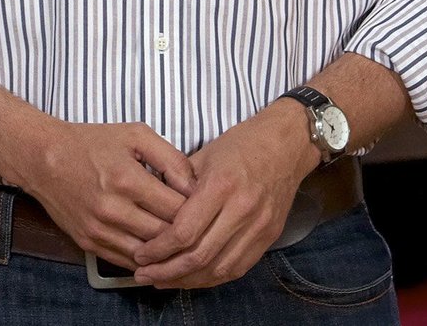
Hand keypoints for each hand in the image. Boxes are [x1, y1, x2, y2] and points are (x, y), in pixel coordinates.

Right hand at [12, 121, 195, 270]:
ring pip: (148, 254)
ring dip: (166, 250)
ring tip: (179, 240)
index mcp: (127, 179)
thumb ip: (171, 159)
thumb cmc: (91, 143)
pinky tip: (155, 249)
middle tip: (197, 226)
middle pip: (165, 236)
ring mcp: (99, 230)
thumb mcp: (135, 135)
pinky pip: (126, 261)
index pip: (178, 210)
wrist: (43, 158)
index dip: (196, 211)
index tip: (202, 206)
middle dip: (185, 233)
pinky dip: (144, 259)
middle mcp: (112, 209)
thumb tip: (195, 187)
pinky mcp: (88, 243)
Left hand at [132, 100, 317, 288]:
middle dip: (168, 270)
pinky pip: (237, 269)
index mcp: (221, 186)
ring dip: (187, 280)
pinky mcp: (269, 238)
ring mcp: (259, 228)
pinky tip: (191, 278)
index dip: (160, 249)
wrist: (286, 146)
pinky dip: (211, 278)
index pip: (185, 231)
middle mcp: (242, 210)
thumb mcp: (202, 156)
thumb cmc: (239, 146)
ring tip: (162, 280)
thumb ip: (177, 185)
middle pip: (200, 256)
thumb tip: (148, 211)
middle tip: (143, 274)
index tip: (140, 254)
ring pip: (219, 269)